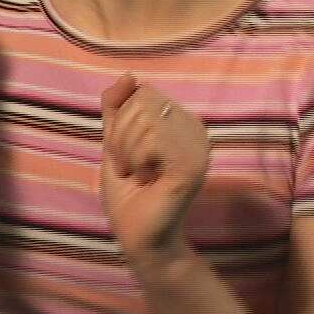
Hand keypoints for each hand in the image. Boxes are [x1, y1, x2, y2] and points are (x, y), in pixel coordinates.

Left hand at [99, 73, 210, 260]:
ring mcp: (198, 147)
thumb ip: (118, 109)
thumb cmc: (129, 195)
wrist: (139, 238)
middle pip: (144, 100)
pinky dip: (136, 159)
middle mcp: (196, 130)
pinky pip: (153, 139)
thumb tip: (129, 75)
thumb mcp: (115, 143)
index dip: (121, 122)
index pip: (143, 93)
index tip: (126, 155)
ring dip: (127, 150)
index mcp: (181, 124)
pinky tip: (147, 179)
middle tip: (130, 167)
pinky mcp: (192, 165)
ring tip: (138, 174)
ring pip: (146, 118)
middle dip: (121, 135)